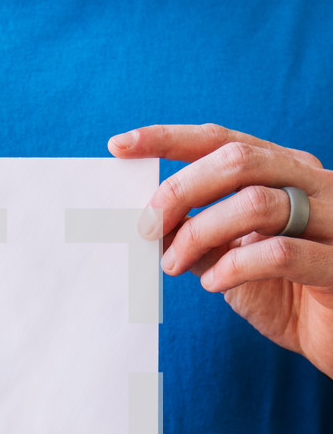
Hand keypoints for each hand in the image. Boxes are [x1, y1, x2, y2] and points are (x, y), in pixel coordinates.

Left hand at [108, 123, 332, 378]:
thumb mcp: (231, 259)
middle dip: (180, 191)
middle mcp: (313, 183)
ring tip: (174, 264)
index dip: (168, 138)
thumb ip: (198, 236)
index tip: (120, 145)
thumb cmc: (284, 294)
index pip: (222, 140)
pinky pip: (280, 254)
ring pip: (258, 203)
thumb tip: (147, 224)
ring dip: (200, 233)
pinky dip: (235, 267)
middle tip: (146, 228)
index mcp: (285, 172)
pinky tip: (213, 283)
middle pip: (238, 161)